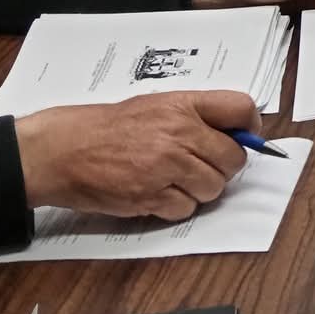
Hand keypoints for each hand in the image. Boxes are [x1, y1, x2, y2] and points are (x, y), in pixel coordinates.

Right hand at [15, 91, 255, 219]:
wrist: (63, 149)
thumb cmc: (108, 126)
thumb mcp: (157, 104)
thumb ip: (196, 115)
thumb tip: (237, 132)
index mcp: (184, 104)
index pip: (242, 109)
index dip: (250, 127)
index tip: (245, 136)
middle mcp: (180, 134)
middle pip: (234, 158)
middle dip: (224, 166)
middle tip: (204, 165)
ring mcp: (166, 167)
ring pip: (213, 188)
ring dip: (201, 189)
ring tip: (177, 180)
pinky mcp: (150, 196)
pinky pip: (186, 209)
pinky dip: (177, 206)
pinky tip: (159, 193)